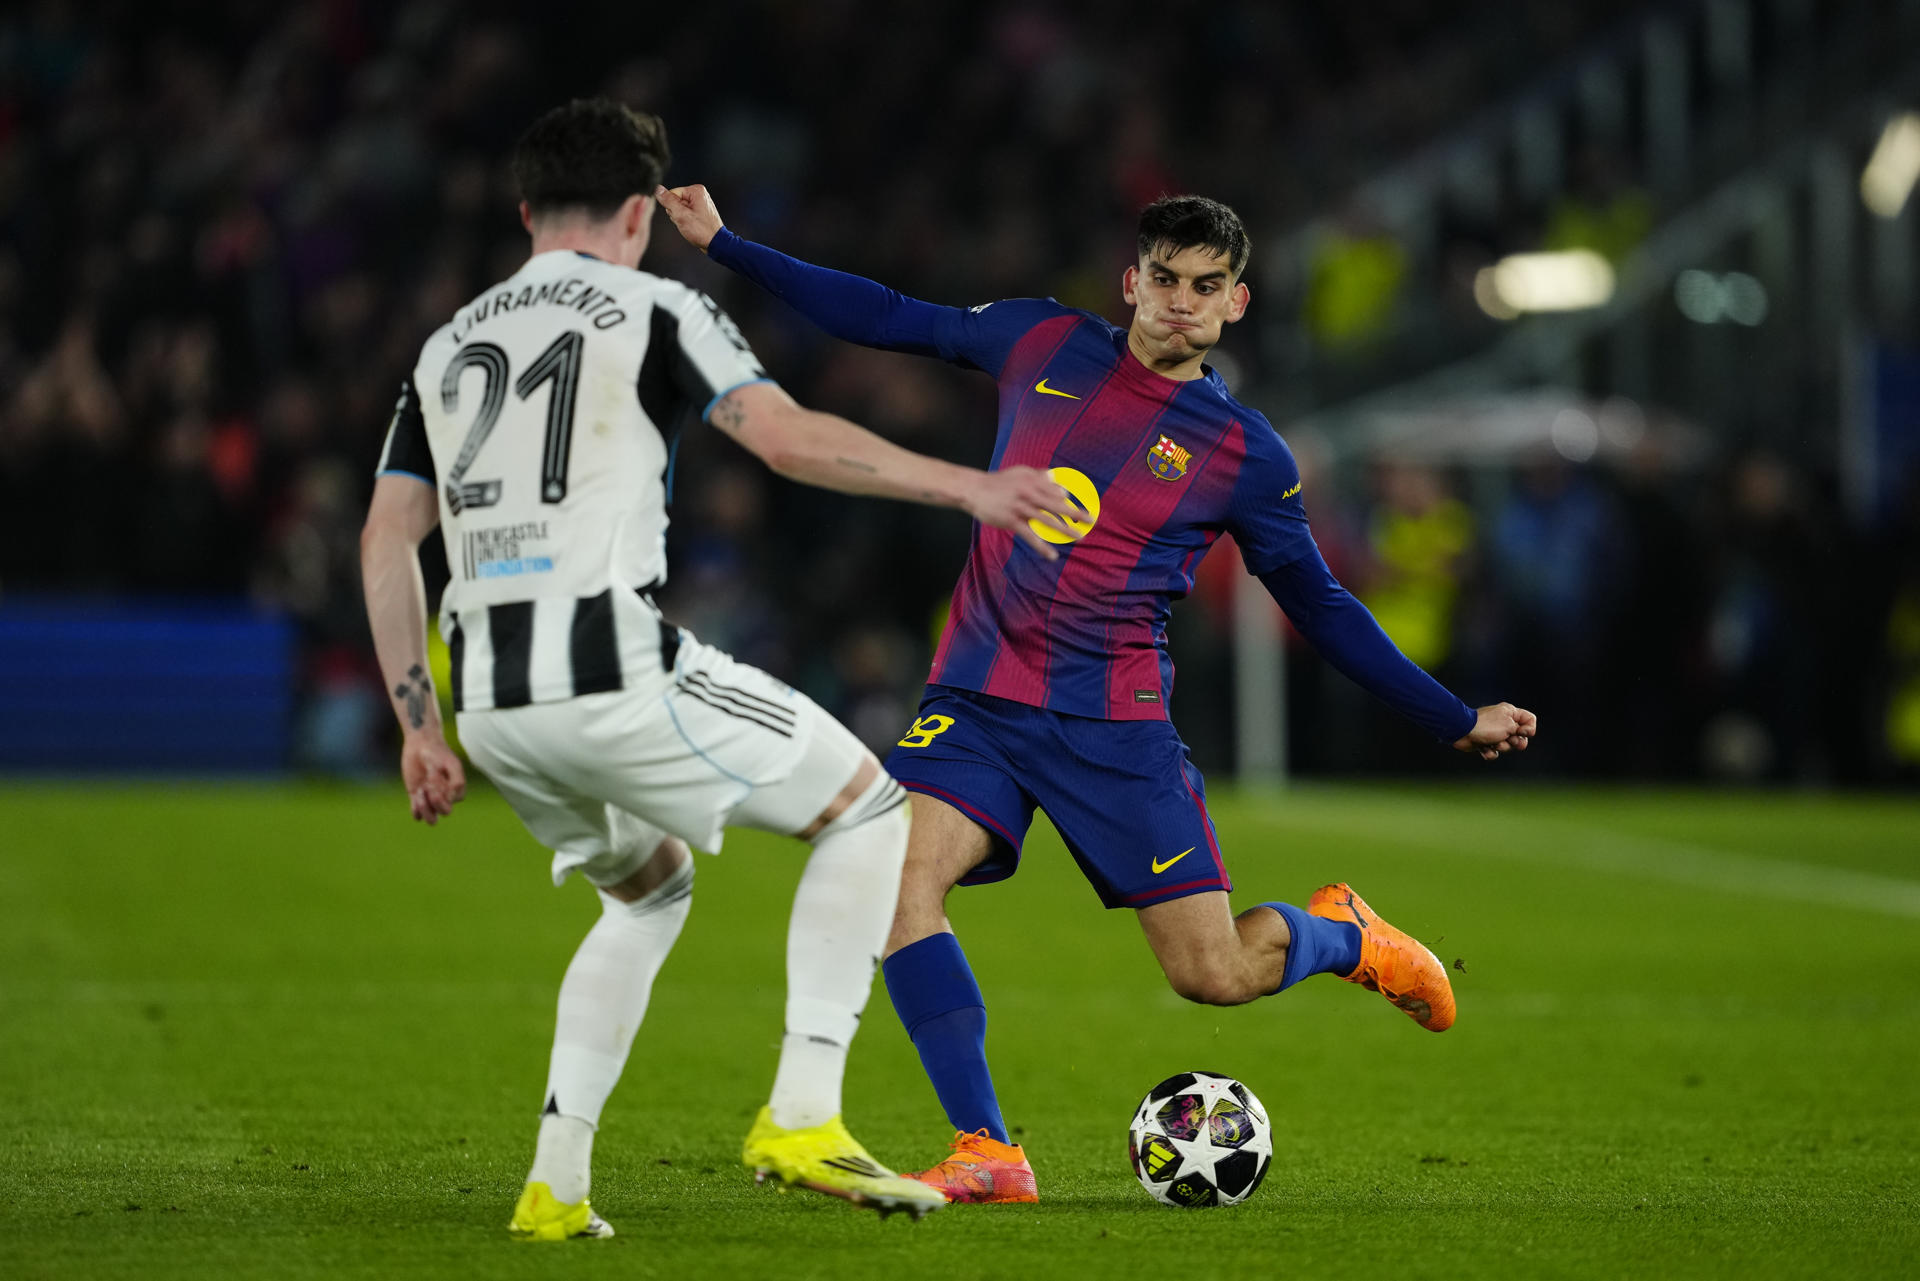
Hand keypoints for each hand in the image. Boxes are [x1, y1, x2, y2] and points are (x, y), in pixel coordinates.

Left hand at [401, 731, 466, 823]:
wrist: (420, 744)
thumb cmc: (438, 752)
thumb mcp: (451, 763)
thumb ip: (458, 781)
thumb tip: (452, 800)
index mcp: (456, 789)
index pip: (453, 801)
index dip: (444, 792)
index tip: (434, 775)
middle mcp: (444, 796)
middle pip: (445, 812)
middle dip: (436, 802)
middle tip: (427, 786)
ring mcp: (430, 798)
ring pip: (432, 819)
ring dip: (426, 810)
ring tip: (420, 793)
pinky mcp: (416, 798)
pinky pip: (417, 815)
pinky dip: (416, 810)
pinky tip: (416, 793)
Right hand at [654, 183, 724, 251]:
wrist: (715, 243)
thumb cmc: (702, 231)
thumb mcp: (681, 215)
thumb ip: (668, 201)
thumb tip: (658, 190)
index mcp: (696, 191)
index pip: (671, 193)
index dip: (672, 206)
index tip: (680, 215)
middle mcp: (699, 194)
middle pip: (675, 201)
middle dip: (676, 213)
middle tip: (686, 221)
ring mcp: (700, 203)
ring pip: (679, 208)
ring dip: (680, 218)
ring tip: (690, 224)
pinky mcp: (700, 211)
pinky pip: (686, 213)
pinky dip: (685, 221)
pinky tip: (691, 226)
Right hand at [965, 466, 1082, 560]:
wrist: (974, 489)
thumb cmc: (999, 482)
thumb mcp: (1020, 473)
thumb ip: (1041, 476)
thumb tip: (1061, 485)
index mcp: (1033, 481)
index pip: (1057, 492)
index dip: (1070, 502)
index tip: (1082, 511)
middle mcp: (1029, 493)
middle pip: (1058, 505)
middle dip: (1076, 514)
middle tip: (1091, 521)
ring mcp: (1020, 507)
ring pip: (1047, 520)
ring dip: (1065, 530)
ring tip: (1079, 537)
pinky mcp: (1011, 520)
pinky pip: (1030, 536)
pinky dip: (1042, 546)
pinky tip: (1052, 555)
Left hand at [1453, 703, 1536, 760]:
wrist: (1462, 731)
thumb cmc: (1487, 726)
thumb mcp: (1509, 725)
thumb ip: (1522, 729)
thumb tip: (1525, 734)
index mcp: (1510, 713)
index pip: (1530, 720)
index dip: (1529, 729)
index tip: (1522, 732)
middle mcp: (1503, 722)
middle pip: (1520, 736)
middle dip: (1515, 742)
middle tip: (1509, 740)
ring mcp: (1493, 733)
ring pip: (1507, 746)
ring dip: (1501, 747)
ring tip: (1493, 743)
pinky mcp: (1484, 743)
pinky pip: (1494, 752)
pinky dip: (1489, 752)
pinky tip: (1483, 748)